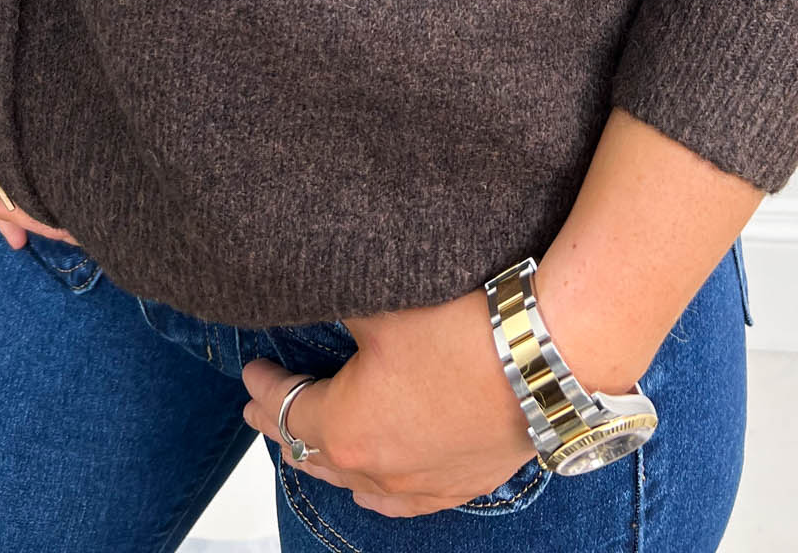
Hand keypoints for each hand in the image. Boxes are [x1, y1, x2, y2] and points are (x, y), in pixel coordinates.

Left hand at [240, 285, 534, 518]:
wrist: (545, 356)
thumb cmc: (463, 328)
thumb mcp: (381, 303)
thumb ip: (337, 305)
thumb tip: (314, 296)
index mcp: (346, 428)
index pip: (286, 409)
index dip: (264, 385)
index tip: (252, 369)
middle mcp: (377, 469)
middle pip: (311, 452)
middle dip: (283, 425)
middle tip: (263, 408)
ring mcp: (420, 485)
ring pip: (354, 483)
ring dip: (326, 458)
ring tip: (308, 442)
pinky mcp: (460, 485)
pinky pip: (402, 501)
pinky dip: (374, 488)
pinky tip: (370, 487)